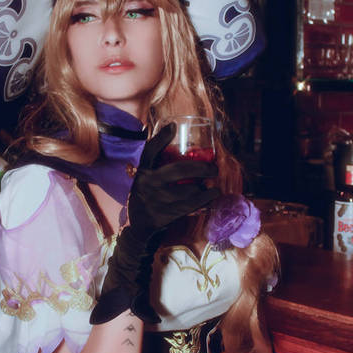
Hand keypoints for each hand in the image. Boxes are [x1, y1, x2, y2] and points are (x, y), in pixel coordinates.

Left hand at [90, 124, 220, 324]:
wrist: (124, 243)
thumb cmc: (140, 262)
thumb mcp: (142, 279)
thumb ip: (141, 297)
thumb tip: (149, 317)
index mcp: (148, 222)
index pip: (174, 207)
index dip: (194, 199)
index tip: (212, 195)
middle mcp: (143, 202)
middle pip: (172, 185)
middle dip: (195, 179)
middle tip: (214, 175)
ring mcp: (140, 188)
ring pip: (164, 171)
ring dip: (187, 166)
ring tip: (206, 162)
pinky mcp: (140, 177)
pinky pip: (149, 156)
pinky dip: (158, 142)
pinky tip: (170, 127)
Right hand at [127, 123, 220, 240]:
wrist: (138, 225)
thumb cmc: (147, 195)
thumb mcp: (145, 177)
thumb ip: (156, 162)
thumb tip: (172, 134)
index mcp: (143, 171)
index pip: (150, 151)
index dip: (161, 138)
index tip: (173, 126)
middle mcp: (148, 183)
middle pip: (180, 169)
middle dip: (202, 168)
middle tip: (213, 168)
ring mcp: (157, 200)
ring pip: (189, 189)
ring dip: (205, 186)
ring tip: (211, 184)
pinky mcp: (167, 215)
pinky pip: (192, 205)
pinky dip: (205, 199)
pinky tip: (212, 195)